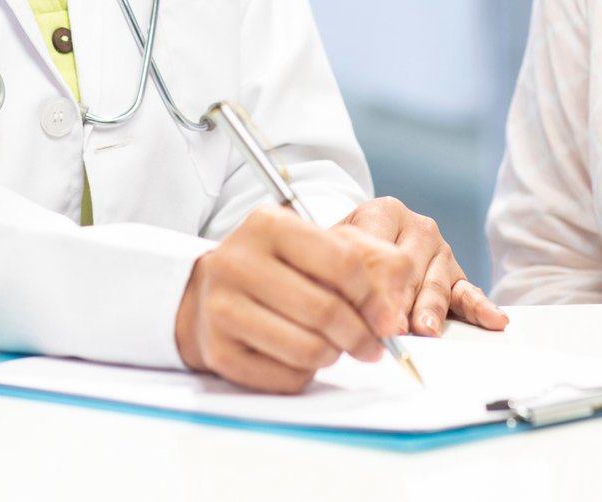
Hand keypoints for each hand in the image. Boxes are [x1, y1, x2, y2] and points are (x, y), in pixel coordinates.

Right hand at [174, 207, 419, 392]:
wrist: (202, 294)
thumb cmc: (270, 268)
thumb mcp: (309, 244)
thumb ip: (363, 256)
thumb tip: (399, 292)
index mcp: (267, 225)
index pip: (341, 262)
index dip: (374, 297)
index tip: (388, 319)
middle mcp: (237, 262)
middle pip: (326, 310)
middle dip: (362, 335)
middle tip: (373, 346)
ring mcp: (221, 308)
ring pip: (308, 348)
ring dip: (335, 355)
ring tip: (337, 347)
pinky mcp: (218, 351)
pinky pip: (286, 376)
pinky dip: (306, 373)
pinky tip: (302, 356)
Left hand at [338, 196, 509, 336]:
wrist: (365, 240)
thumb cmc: (348, 249)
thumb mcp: (335, 247)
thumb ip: (339, 268)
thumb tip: (342, 303)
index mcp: (385, 211)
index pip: (380, 249)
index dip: (373, 284)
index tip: (370, 311)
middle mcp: (418, 227)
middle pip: (408, 268)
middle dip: (400, 302)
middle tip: (394, 328)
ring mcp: (442, 250)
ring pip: (436, 283)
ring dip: (430, 309)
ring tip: (426, 329)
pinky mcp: (457, 274)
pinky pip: (468, 292)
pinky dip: (481, 307)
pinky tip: (494, 319)